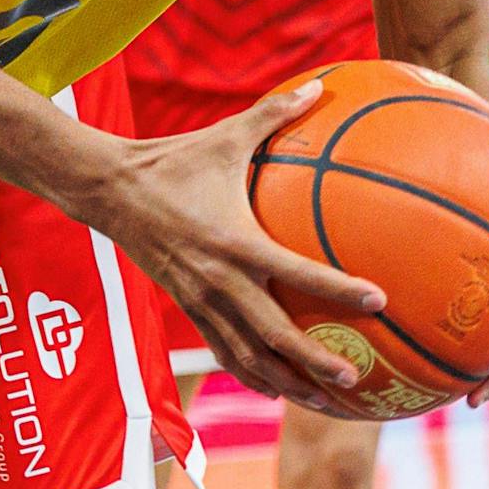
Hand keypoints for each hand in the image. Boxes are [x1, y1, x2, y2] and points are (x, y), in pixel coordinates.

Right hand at [93, 80, 387, 414]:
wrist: (109, 189)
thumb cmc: (172, 160)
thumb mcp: (224, 136)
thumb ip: (273, 115)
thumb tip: (319, 86)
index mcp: (236, 241)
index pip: (298, 272)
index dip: (340, 289)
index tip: (379, 300)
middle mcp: (220, 280)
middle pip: (275, 335)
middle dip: (316, 362)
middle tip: (355, 378)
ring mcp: (200, 300)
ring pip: (248, 355)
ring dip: (285, 382)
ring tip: (322, 403)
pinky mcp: (186, 307)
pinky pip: (222, 350)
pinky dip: (249, 372)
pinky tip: (272, 387)